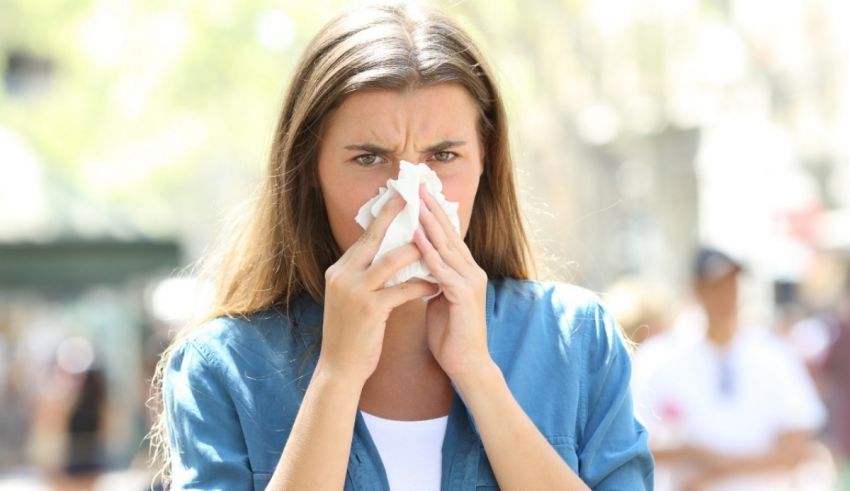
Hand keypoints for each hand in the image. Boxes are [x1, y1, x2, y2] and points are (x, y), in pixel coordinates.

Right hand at [319, 194, 438, 384]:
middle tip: (415, 198)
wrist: (339, 368)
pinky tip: (436, 285)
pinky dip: (422, 286)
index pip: (365, 238)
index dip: (383, 217)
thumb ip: (362, 276)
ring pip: (392, 260)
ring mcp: (355, 290)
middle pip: (374, 237)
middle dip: (396, 216)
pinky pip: (403, 289)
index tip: (397, 197)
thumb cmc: (351, 335)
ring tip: (437, 247)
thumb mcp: (349, 299)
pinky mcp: (369, 308)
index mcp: (339, 270)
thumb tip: (383, 255)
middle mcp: (343, 275)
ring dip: (418, 252)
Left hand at [413, 183, 490, 382]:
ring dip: (429, 221)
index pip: (448, 236)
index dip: (434, 213)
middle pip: (450, 233)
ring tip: (414, 200)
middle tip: (418, 184)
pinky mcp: (464, 295)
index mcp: (464, 271)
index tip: (419, 193)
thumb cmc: (450, 335)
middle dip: (432, 207)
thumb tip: (416, 264)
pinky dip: (428, 250)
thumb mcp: (438, 299)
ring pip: (447, 245)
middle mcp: (471, 271)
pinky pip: (442, 268)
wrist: (466, 365)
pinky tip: (416, 235)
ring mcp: (470, 281)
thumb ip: (432, 279)